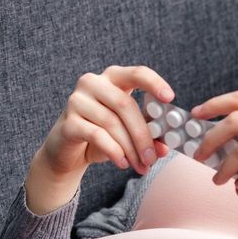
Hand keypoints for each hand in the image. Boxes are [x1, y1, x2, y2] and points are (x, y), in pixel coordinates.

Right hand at [39, 65, 174, 177]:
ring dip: (130, 148)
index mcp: (113, 78)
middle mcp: (93, 83)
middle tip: (153, 157)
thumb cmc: (103, 135)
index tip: (170, 98)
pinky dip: (114, 151)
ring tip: (140, 165)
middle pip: (125, 104)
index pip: (136, 73)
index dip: (154, 83)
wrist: (67, 151)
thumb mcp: (128, 133)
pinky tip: (122, 163)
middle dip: (143, 134)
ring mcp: (77, 100)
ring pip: (112, 123)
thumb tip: (164, 148)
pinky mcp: (68, 122)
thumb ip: (147, 135)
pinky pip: (96, 135)